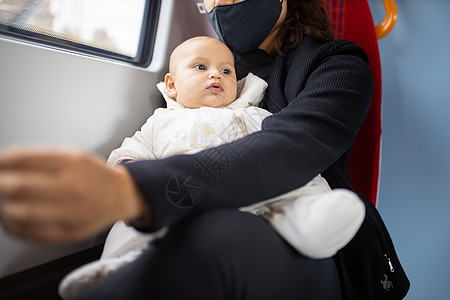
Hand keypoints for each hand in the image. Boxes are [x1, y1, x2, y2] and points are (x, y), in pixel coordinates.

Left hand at [0, 147, 145, 242]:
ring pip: (19, 212)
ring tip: (4, 200)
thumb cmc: (94, 175)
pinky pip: (29, 232)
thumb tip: (2, 164)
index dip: (0, 161)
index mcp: (72, 162)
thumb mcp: (72, 155)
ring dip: (2, 206)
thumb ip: (38, 158)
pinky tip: (11, 216)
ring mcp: (72, 213)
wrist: (122, 196)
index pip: (22, 160)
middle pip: (18, 187)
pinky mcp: (69, 233)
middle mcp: (73, 187)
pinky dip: (11, 225)